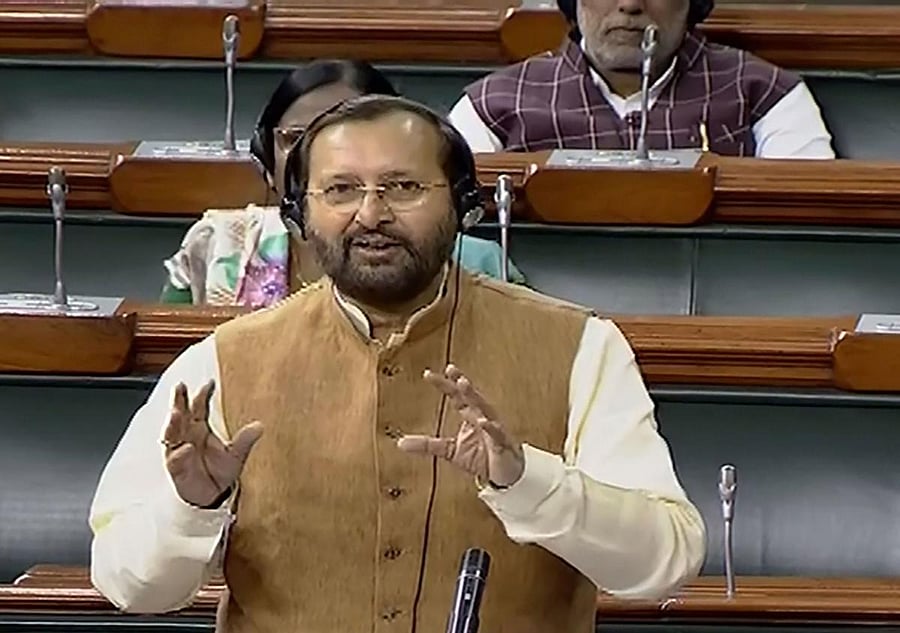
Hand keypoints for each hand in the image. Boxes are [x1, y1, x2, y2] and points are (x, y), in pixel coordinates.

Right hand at [163, 380, 262, 506]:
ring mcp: (179, 449)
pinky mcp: (175, 467)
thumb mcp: (236, 455)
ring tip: (176, 413)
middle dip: (178, 401)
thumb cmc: (221, 471)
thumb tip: (260, 426)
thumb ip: (245, 440)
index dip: (203, 394)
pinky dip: (180, 453)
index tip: (210, 383)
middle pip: (180, 413)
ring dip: (173, 423)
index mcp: (201, 427)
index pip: (200, 406)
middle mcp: (187, 435)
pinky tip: (187, 448)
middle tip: (180, 387)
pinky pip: (175, 458)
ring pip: (172, 432)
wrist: (212, 495)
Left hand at [397, 364, 524, 487]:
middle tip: (451, 370)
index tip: (429, 373)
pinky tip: (483, 422)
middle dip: (461, 384)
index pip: (456, 397)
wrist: (505, 476)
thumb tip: (400, 443)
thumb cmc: (481, 458)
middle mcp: (482, 418)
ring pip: (485, 409)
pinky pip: (497, 434)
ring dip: (474, 396)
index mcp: (470, 416)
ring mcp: (494, 430)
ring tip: (464, 384)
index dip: (445, 385)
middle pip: (470, 397)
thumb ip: (427, 445)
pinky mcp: (502, 445)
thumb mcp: (449, 451)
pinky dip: (491, 427)